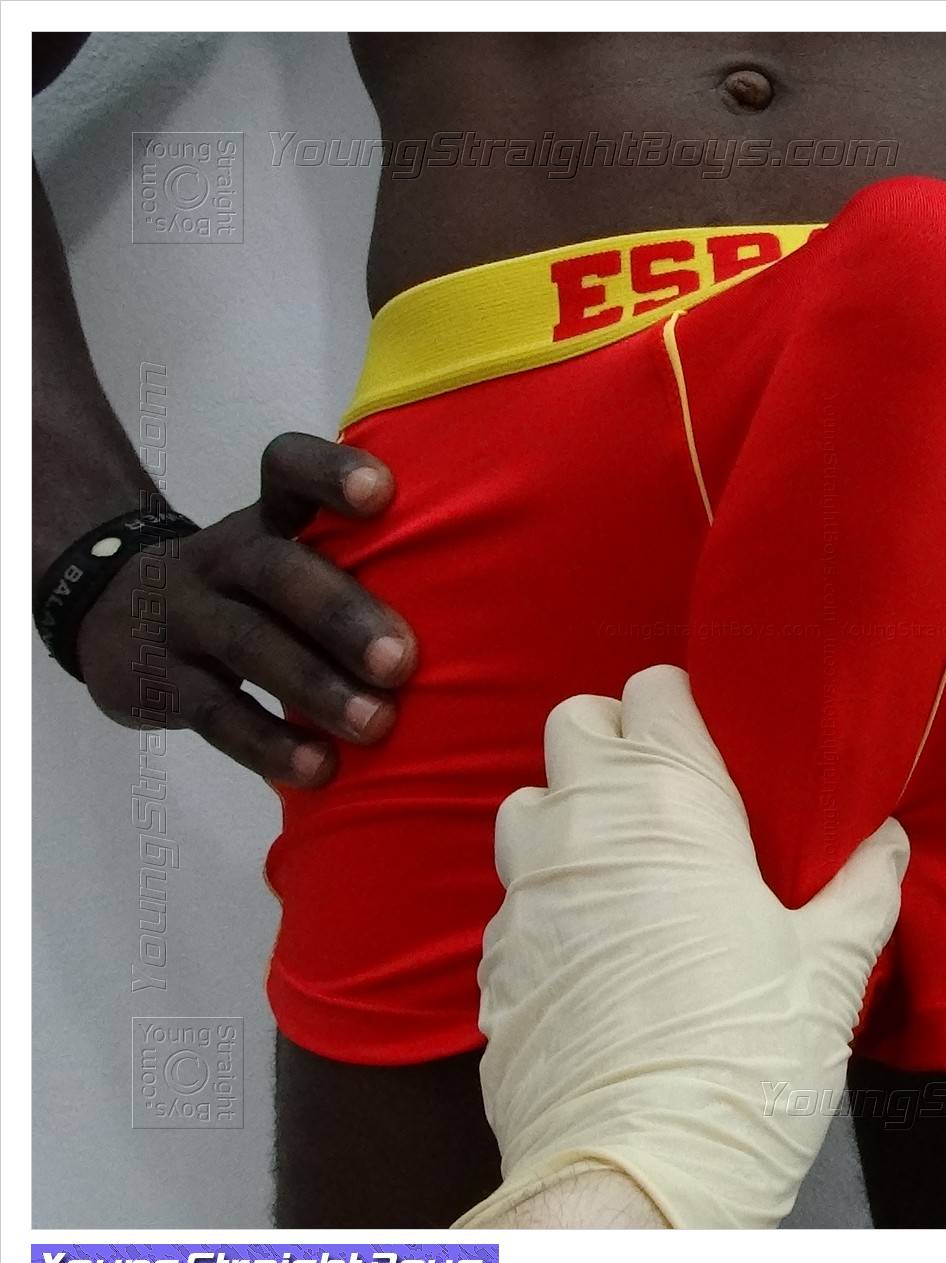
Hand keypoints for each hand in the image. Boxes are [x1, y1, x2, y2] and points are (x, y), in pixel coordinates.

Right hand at [77, 432, 415, 786]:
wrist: (113, 614)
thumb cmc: (252, 590)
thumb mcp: (288, 555)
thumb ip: (360, 564)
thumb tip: (490, 610)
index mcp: (268, 519)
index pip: (287, 470)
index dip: (329, 473)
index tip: (382, 494)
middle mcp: (224, 559)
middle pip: (278, 572)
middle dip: (344, 616)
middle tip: (403, 661)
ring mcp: (187, 618)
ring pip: (250, 645)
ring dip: (317, 687)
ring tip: (377, 725)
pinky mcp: (163, 683)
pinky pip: (216, 714)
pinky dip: (269, 744)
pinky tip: (319, 768)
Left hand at [459, 665, 907, 1229]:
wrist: (633, 1175)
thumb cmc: (744, 1057)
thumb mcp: (829, 969)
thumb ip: (861, 887)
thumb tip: (885, 841)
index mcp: (666, 801)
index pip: (652, 690)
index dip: (685, 712)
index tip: (720, 753)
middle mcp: (580, 827)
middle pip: (575, 724)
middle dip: (618, 745)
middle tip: (675, 804)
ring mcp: (524, 894)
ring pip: (529, 807)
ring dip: (571, 819)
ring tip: (630, 875)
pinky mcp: (493, 962)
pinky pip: (514, 900)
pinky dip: (551, 905)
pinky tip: (598, 958)